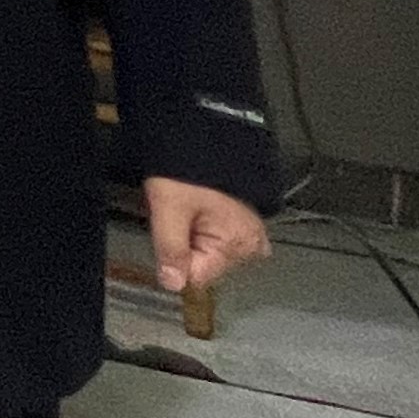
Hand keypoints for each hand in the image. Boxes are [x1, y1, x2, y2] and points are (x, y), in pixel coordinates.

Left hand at [143, 177, 269, 296]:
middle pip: (203, 266)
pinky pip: (216, 238)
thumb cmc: (188, 166)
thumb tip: (172, 284)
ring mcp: (250, 234)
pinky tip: (196, 210)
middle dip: (183, 246)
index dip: (174, 259)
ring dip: (190, 236)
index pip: (196, 277)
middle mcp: (251, 244)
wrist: (205, 133)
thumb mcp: (169, 207)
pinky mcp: (243, 223)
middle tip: (178, 214)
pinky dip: (201, 229)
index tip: (166, 234)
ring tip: (186, 207)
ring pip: (206, 252)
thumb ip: (170, 250)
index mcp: (238, 244)